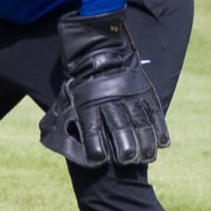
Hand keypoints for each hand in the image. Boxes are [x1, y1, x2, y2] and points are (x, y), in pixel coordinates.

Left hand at [39, 11, 168, 167]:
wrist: (100, 51)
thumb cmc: (81, 83)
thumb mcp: (67, 97)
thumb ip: (60, 118)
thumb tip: (49, 137)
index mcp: (88, 104)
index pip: (91, 129)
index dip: (95, 147)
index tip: (99, 159)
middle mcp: (109, 101)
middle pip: (120, 128)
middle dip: (125, 148)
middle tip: (127, 160)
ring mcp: (130, 95)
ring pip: (140, 123)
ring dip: (145, 143)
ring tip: (147, 156)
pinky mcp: (144, 91)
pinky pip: (154, 113)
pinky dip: (159, 129)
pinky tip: (162, 143)